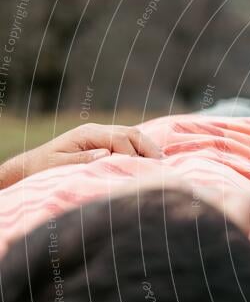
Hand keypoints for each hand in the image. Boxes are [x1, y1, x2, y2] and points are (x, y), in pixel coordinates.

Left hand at [0, 123, 161, 187]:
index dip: (133, 154)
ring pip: (133, 135)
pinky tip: (151, 161)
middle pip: (131, 133)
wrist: (34, 165)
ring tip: (162, 163)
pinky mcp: (105, 143)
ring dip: (148, 148)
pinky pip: (129, 142)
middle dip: (148, 147)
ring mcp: (102, 135)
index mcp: (87, 134)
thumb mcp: (59, 165)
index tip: (141, 170)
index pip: (119, 139)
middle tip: (163, 164)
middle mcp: (97, 131)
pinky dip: (142, 150)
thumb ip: (82, 159)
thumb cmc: (44, 168)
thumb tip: (107, 154)